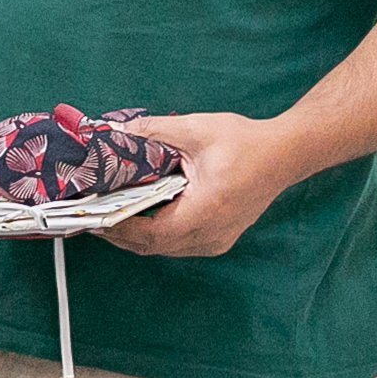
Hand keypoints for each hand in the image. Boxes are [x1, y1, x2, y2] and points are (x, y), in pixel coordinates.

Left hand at [103, 112, 296, 257]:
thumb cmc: (244, 142)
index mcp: (205, 211)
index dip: (118, 228)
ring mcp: (216, 241)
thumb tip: (114, 131)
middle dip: (120, 232)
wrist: (284, 154)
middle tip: (91, 214)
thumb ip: (152, 130)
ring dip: (137, 234)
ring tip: (109, 213)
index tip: (91, 216)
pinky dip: (156, 232)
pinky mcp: (218, 238)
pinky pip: (178, 243)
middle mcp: (211, 234)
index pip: (151, 234)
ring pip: (165, 248)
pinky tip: (140, 214)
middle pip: (154, 245)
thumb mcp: (194, 129)